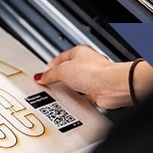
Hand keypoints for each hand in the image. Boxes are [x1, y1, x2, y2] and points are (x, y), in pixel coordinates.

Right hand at [34, 45, 152, 108]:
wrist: (111, 87)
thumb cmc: (94, 72)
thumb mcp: (63, 71)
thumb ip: (50, 74)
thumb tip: (41, 77)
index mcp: (79, 52)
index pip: (60, 58)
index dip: (50, 66)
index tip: (42, 73)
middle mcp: (87, 64)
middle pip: (67, 72)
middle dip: (58, 79)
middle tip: (49, 84)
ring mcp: (91, 78)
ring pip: (74, 85)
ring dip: (67, 90)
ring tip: (60, 93)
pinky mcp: (94, 92)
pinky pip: (80, 96)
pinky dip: (75, 99)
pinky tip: (71, 100)